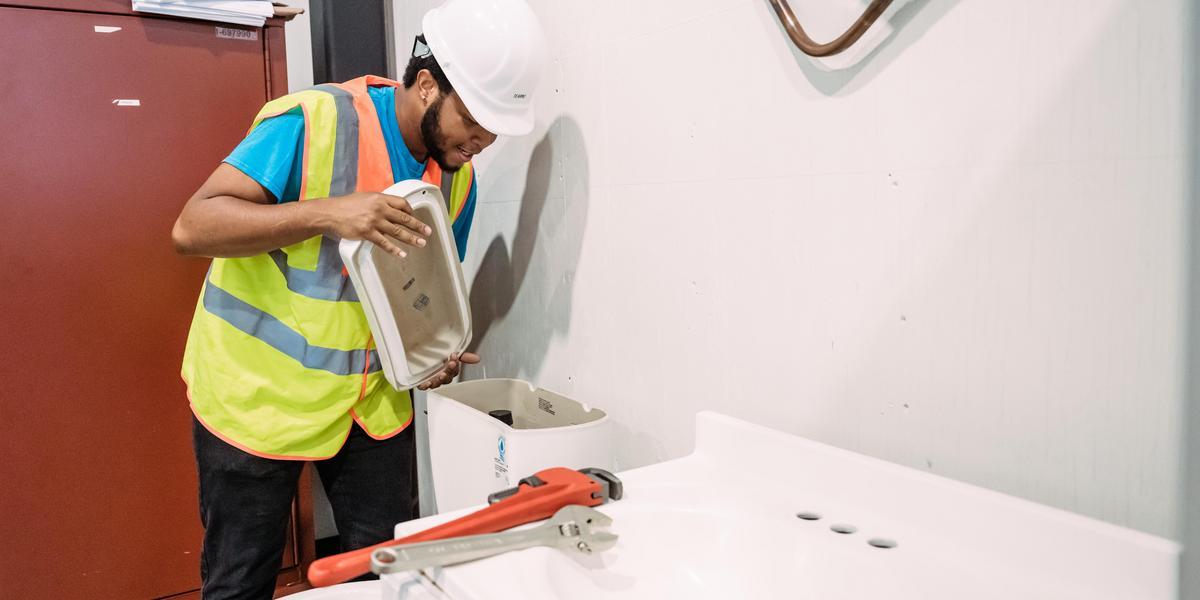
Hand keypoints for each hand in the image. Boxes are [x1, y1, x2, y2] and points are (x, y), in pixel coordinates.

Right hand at [315, 192, 431, 256]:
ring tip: (421, 243)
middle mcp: (379, 209)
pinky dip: (394, 249)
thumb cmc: (346, 205)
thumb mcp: (365, 197)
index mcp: (380, 198)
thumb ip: (379, 202)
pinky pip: (384, 243)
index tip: (415, 217)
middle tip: (427, 231)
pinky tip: (402, 254)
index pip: (402, 203)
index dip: (411, 211)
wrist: (330, 213)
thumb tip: (391, 209)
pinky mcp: (367, 233)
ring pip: (397, 231)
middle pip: (404, 218)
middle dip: (418, 226)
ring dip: (411, 238)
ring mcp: (374, 221)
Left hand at [418, 352, 480, 389]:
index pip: (455, 371)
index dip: (456, 365)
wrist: (421, 358)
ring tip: (441, 374)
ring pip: (438, 383)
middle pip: (448, 378)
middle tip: (451, 363)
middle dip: (450, 371)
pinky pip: (423, 386)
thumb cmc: (438, 359)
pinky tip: (427, 383)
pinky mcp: (422, 382)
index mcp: (449, 371)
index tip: (454, 356)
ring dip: (440, 379)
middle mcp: (441, 377)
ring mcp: (432, 380)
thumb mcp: (451, 356)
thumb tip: (477, 359)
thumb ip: (463, 357)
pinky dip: (425, 386)